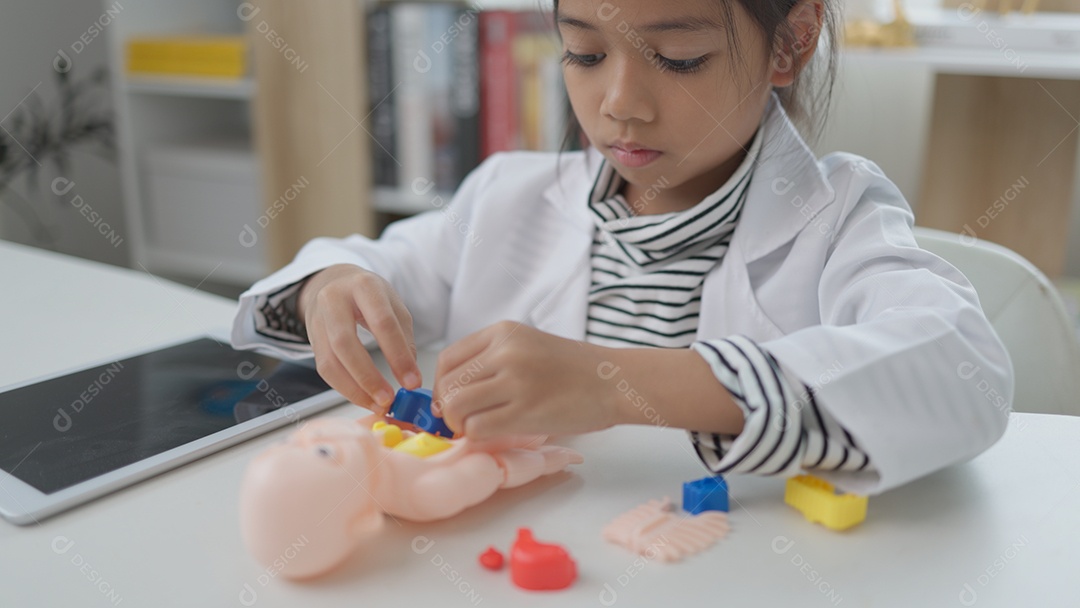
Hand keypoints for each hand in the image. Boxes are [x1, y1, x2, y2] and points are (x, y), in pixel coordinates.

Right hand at [298, 264, 420, 412]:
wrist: (333, 282)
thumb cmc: (369, 295)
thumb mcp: (393, 305)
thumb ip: (403, 337)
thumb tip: (409, 375)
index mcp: (363, 285)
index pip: (382, 323)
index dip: (398, 355)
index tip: (413, 381)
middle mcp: (334, 299)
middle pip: (346, 343)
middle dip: (369, 376)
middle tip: (389, 399)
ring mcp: (317, 319)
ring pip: (330, 360)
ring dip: (355, 389)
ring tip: (378, 404)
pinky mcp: (311, 339)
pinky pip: (324, 369)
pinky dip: (345, 388)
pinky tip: (363, 397)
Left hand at [432, 321, 617, 439]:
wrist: (614, 381)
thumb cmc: (573, 370)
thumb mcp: (528, 346)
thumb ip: (492, 360)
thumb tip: (451, 393)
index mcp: (503, 332)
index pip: (448, 359)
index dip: (441, 386)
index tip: (451, 401)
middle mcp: (505, 351)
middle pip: (448, 384)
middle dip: (448, 409)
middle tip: (464, 422)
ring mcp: (515, 380)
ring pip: (457, 406)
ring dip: (461, 425)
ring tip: (479, 429)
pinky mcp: (526, 410)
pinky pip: (478, 427)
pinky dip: (478, 437)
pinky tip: (495, 435)